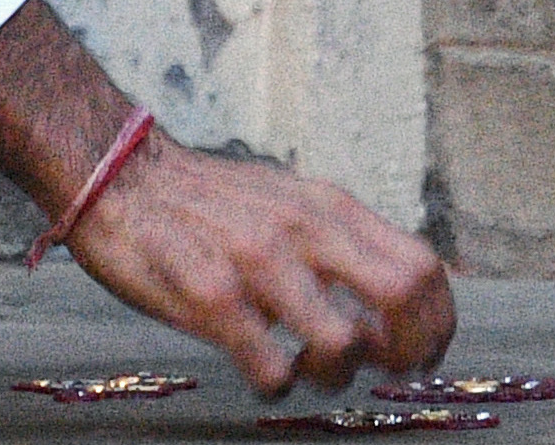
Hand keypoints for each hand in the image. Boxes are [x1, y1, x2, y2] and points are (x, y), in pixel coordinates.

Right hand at [57, 126, 456, 396]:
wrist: (117, 170)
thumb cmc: (206, 199)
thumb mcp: (290, 198)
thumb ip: (342, 237)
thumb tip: (405, 288)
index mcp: (327, 207)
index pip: (422, 268)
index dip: (436, 323)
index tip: (421, 352)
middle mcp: (302, 230)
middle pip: (403, 299)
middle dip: (406, 352)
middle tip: (380, 369)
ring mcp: (257, 264)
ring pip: (343, 344)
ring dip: (336, 375)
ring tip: (308, 368)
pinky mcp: (209, 297)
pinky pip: (272, 369)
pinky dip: (278, 383)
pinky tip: (263, 368)